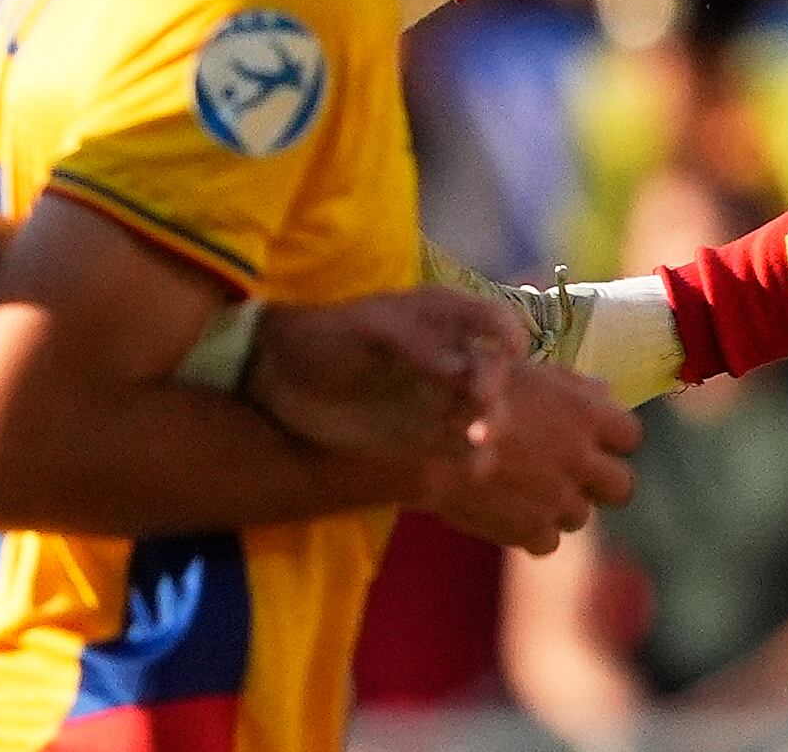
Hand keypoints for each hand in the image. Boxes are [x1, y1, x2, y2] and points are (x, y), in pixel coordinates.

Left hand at [247, 287, 521, 464]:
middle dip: (494, 387)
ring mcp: (441, 399)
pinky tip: (470, 469)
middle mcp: (452, 357)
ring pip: (487, 412)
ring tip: (475, 440)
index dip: (509, 333)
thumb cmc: (325, 339)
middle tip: (478, 405)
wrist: (278, 377)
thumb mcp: (368, 329)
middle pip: (495, 371)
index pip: (494, 320)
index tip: (510, 353)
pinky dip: (474, 459)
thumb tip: (463, 368)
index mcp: (443, 319)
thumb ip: (417, 345)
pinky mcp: (424, 437)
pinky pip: (462, 451)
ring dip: (491, 425)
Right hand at [421, 360, 639, 553]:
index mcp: (589, 415)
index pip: (632, 436)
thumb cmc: (472, 391)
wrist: (426, 437)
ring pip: (582, 517)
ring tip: (529, 494)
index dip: (613, 441)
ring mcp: (558, 499)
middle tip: (575, 478)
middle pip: (623, 487)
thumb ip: (572, 385)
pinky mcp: (529, 531)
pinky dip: (531, 533)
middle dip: (602, 484)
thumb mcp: (527, 371)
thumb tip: (605, 391)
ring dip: (561, 508)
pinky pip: (547, 543)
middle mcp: (582, 459)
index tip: (594, 442)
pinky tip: (509, 514)